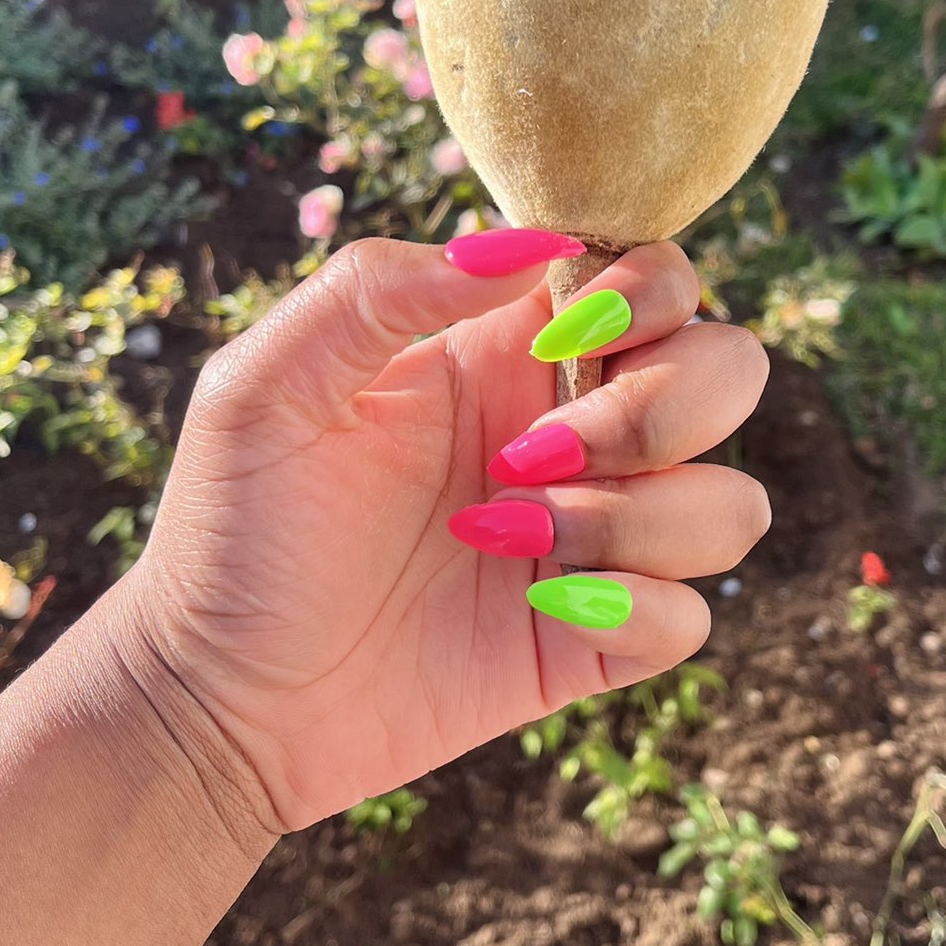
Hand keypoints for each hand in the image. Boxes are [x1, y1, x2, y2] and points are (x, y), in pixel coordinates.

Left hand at [122, 235, 769, 831]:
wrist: (216, 699)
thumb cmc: (232, 527)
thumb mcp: (271, 381)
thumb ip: (384, 286)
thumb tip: (529, 246)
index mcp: (507, 349)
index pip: (656, 278)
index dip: (650, 290)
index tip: (569, 332)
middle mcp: (571, 431)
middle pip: (729, 371)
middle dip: (658, 409)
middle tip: (530, 455)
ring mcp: (592, 540)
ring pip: (729, 501)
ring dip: (639, 519)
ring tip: (511, 546)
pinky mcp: (595, 639)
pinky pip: (693, 616)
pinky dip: (637, 611)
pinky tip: (544, 613)